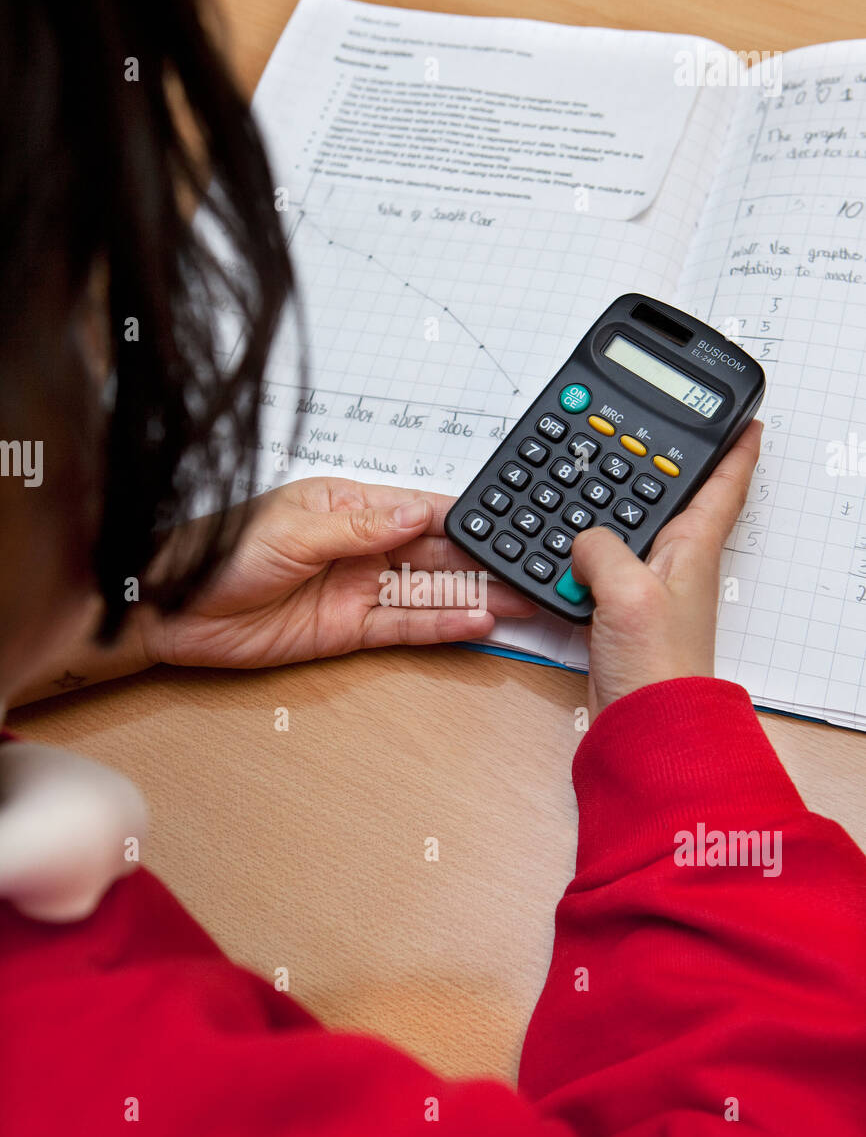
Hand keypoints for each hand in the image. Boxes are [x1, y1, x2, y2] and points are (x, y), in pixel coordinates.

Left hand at [137, 476, 534, 668]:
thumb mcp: (292, 528)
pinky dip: (441, 625)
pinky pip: (405, 626)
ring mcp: (358, 590)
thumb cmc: (219, 552)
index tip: (509, 522)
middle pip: (437, 552)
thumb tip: (416, 512)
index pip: (421, 509)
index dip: (466, 517)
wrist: (172, 610)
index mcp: (349, 506)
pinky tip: (476, 622)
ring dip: (475, 596)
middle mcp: (361, 547)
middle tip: (532, 568)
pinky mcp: (348, 630)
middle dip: (484, 560)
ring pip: (430, 591)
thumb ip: (359, 526)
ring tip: (522, 599)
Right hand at [568, 420, 762, 720]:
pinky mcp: (621, 612)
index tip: (745, 420)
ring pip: (627, 532)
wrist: (646, 725)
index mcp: (694, 547)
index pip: (725, 484)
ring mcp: (648, 588)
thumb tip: (581, 540)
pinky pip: (599, 569)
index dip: (736, 448)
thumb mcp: (628, 591)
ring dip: (607, 513)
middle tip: (640, 437)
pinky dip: (579, 557)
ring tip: (585, 488)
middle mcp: (675, 563)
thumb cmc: (657, 666)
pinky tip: (561, 556)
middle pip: (670, 500)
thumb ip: (602, 548)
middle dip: (655, 468)